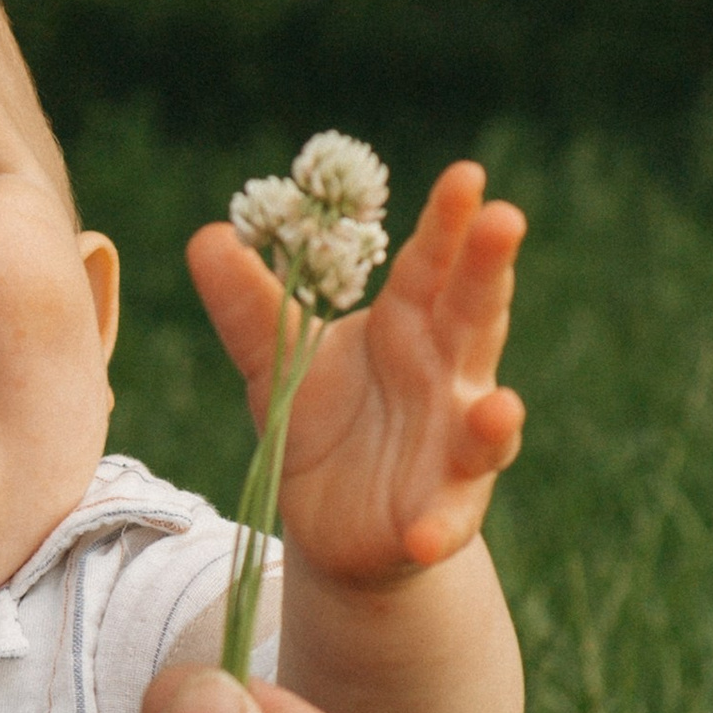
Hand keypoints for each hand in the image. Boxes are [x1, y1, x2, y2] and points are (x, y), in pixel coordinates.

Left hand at [188, 157, 524, 586]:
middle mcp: (448, 377)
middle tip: (505, 219)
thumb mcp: (276, 361)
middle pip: (474, 319)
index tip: (466, 175)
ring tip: (500, 407)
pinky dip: (440, 529)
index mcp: (410, 326)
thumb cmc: (322, 423)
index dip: (448, 222)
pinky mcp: (439, 514)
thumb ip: (250, 305)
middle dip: (489, 274)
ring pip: (485, 428)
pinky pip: (446, 522)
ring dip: (494, 420)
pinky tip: (425, 537)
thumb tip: (207, 234)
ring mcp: (454, 447)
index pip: (430, 265)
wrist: (331, 522)